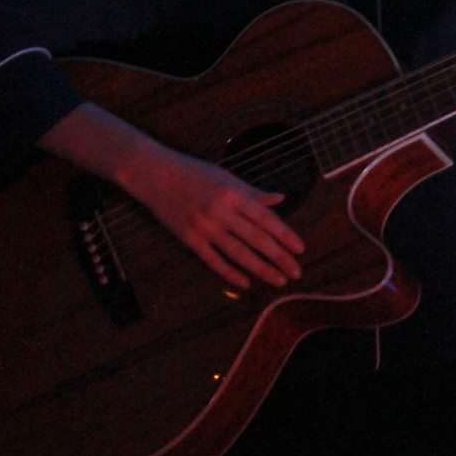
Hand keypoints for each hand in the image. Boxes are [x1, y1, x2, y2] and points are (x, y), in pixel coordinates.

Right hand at [129, 145, 304, 290]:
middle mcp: (221, 212)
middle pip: (257, 239)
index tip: (300, 249)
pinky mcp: (189, 239)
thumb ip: (253, 193)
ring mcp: (205, 227)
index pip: (266, 219)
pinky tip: (247, 283)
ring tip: (279, 280)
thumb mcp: (226, 177)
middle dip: (279, 257)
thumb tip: (279, 199)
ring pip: (239, 254)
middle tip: (296, 272)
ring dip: (261, 269)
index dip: (285, 235)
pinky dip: (231, 274)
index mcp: (233, 194)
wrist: (155, 175)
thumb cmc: (193, 172)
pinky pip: (214, 261)